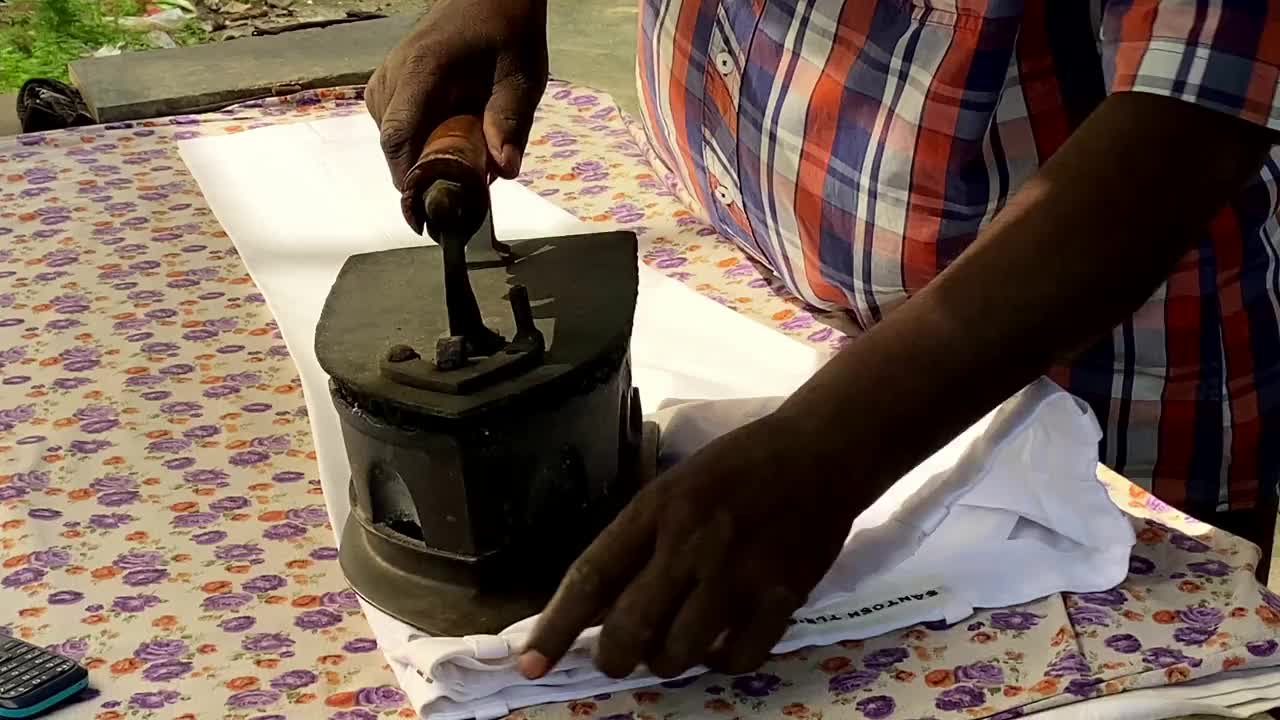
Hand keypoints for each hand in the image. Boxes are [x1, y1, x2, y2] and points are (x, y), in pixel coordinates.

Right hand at [365, 0, 548, 188]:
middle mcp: (394, 74)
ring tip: (463, 150)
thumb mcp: (522, 75)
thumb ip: (512, 121)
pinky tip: (448, 133)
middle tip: (463, 184)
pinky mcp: (388, 83)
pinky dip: (419, 138)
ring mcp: (386, 77)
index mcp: (423, 71)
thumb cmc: (506, 30)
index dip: (407, 178)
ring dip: (424, 153)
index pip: (398, 136)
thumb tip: (504, 170)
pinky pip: (395, 124)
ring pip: (394, 137)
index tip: (424, 209)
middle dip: (425, 172)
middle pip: (395, 144)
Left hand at [518, 412, 861, 679]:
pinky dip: (720, 663)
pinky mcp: (783, 596)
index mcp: (656, 508)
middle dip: (614, 658)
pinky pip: (737, 658)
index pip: (591, 576)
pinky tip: (719, 645)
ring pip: (679, 652)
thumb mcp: (673, 488)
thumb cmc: (736, 467)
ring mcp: (739, 573)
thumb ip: (638, 544)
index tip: (530, 663)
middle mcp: (691, 543)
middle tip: (618, 658)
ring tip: (672, 647)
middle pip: (631, 628)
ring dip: (666, 661)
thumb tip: (598, 610)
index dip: (555, 627)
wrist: (818, 453)